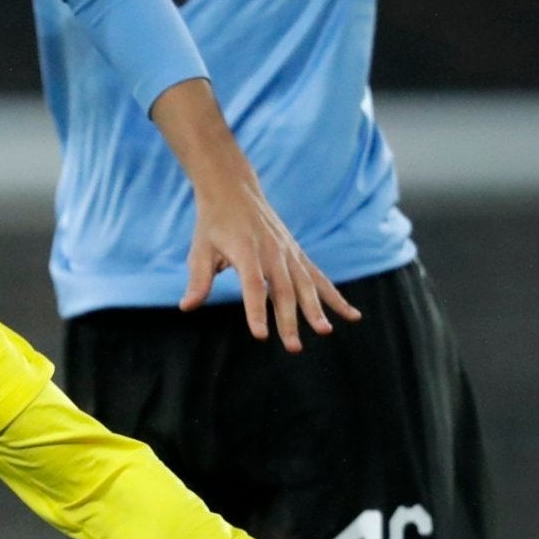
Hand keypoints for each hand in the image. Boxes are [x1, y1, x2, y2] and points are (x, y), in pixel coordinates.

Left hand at [183, 174, 360, 352]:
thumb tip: (187, 307)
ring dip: (317, 309)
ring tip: (325, 332)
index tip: (261, 335)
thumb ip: (198, 280)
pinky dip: (335, 297)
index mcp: (247, 250)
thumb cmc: (213, 224)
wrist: (234, 190)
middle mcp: (272, 251)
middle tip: (293, 348)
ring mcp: (289, 252)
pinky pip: (320, 278)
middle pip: (284, 290)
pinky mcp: (297, 254)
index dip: (256, 310)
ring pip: (306, 285)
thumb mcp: (200, 249)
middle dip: (289, 320)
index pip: (253, 285)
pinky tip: (351, 316)